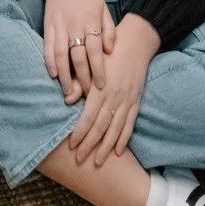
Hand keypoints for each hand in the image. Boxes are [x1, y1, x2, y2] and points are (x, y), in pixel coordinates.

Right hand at [42, 0, 115, 103]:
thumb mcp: (104, 9)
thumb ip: (109, 30)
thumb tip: (110, 50)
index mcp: (91, 22)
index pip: (95, 51)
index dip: (98, 69)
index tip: (101, 86)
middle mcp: (75, 26)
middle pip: (78, 57)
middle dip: (82, 78)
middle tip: (86, 95)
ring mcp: (60, 26)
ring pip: (61, 55)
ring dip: (64, 76)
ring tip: (68, 92)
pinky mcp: (48, 26)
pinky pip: (48, 47)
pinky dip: (49, 62)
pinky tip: (53, 75)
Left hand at [68, 13, 158, 165]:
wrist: (136, 42)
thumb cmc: (109, 51)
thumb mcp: (92, 63)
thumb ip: (80, 82)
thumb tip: (67, 100)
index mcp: (100, 87)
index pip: (88, 117)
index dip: (79, 133)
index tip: (71, 146)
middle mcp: (114, 97)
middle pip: (100, 127)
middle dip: (89, 145)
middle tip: (80, 161)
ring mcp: (127, 101)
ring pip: (115, 130)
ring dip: (106, 148)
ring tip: (97, 162)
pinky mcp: (136, 101)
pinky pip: (129, 124)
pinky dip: (124, 139)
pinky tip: (118, 151)